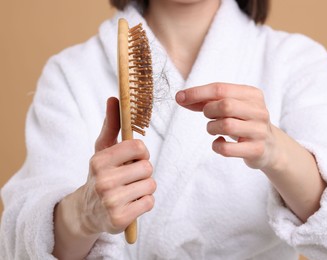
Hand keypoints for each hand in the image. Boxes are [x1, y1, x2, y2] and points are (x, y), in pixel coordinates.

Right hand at [78, 97, 155, 234]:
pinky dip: (144, 202)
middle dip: (143, 172)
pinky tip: (131, 203)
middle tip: (129, 178)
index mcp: (99, 160)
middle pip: (147, 167)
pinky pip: (149, 202)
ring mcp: (111, 201)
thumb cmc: (101, 174)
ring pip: (151, 185)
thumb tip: (114, 98)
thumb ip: (112, 124)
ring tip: (129, 190)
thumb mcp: (102, 149)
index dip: (141, 153)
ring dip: (145, 187)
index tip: (133, 159)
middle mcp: (103, 180)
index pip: (139, 147)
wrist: (87, 211)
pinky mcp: (120, 219)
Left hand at [176, 83, 277, 169]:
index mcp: (253, 95)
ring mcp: (259, 131)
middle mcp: (259, 111)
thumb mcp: (231, 106)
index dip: (197, 93)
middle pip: (225, 105)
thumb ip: (207, 101)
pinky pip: (226, 148)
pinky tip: (219, 142)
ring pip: (226, 126)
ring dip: (211, 128)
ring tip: (214, 130)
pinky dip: (216, 146)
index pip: (221, 89)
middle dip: (209, 111)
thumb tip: (181, 97)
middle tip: (209, 117)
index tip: (179, 97)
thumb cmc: (243, 122)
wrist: (270, 147)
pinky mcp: (256, 150)